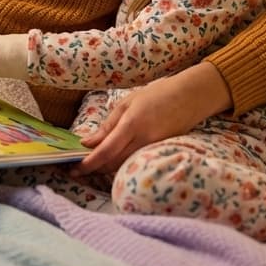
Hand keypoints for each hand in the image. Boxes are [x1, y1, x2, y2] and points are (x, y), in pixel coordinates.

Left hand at [72, 61, 231, 175]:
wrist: (191, 97)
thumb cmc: (157, 95)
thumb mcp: (127, 103)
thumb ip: (107, 125)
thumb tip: (87, 143)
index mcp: (132, 124)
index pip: (106, 151)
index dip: (89, 163)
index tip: (74, 168)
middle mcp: (143, 140)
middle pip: (113, 163)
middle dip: (93, 169)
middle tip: (74, 170)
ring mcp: (153, 148)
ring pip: (124, 165)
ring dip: (104, 169)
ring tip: (88, 166)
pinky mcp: (160, 152)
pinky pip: (134, 162)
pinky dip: (120, 165)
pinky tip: (109, 162)